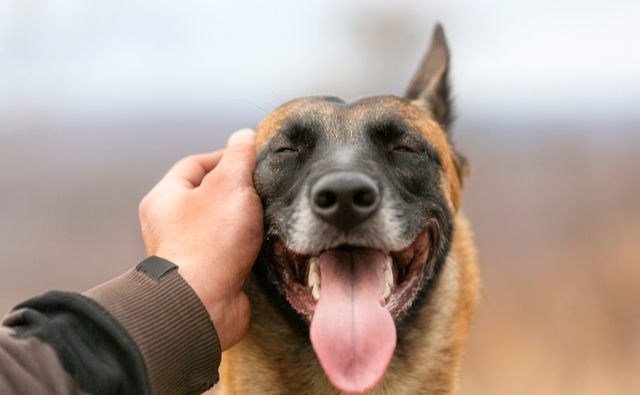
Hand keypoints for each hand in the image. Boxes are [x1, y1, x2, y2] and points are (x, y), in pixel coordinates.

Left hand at [138, 129, 262, 350]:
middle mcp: (170, 224)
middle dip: (238, 191)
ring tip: (266, 216)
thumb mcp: (230, 185)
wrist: (204, 303)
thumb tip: (244, 135)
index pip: (196, 164)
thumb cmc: (210, 242)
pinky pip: (229, 251)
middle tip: (263, 188)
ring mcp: (188, 251)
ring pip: (221, 224)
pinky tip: (264, 243)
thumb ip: (239, 156)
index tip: (253, 158)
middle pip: (209, 195)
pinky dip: (247, 245)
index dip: (226, 156)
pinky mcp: (207, 274)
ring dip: (245, 220)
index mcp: (165, 198)